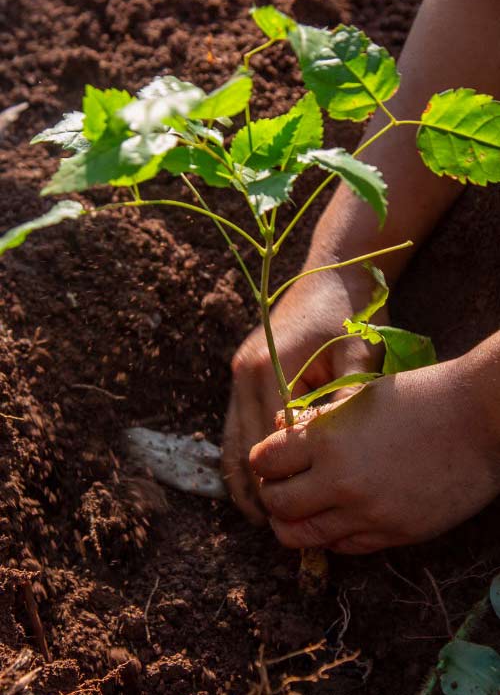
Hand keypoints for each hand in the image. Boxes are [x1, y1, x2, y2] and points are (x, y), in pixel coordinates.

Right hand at [222, 265, 386, 521]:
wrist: (330, 273)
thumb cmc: (350, 314)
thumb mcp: (359, 353)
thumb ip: (348, 397)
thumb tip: (342, 448)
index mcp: (270, 368)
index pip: (270, 443)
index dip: (281, 483)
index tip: (298, 515)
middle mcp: (245, 371)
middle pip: (242, 446)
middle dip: (257, 488)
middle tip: (276, 528)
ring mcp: (239, 370)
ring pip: (231, 437)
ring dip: (242, 475)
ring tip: (260, 516)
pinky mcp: (243, 370)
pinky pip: (236, 421)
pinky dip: (243, 452)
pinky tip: (256, 479)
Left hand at [249, 353, 499, 552]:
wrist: (479, 419)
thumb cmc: (420, 396)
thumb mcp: (359, 397)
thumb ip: (318, 422)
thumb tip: (282, 433)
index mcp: (328, 440)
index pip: (265, 461)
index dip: (264, 458)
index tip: (272, 455)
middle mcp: (341, 482)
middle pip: (276, 505)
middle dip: (271, 493)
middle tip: (281, 482)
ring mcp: (368, 514)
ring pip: (303, 536)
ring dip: (294, 521)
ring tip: (302, 505)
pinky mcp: (395, 534)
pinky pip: (345, 547)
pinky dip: (332, 534)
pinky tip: (339, 514)